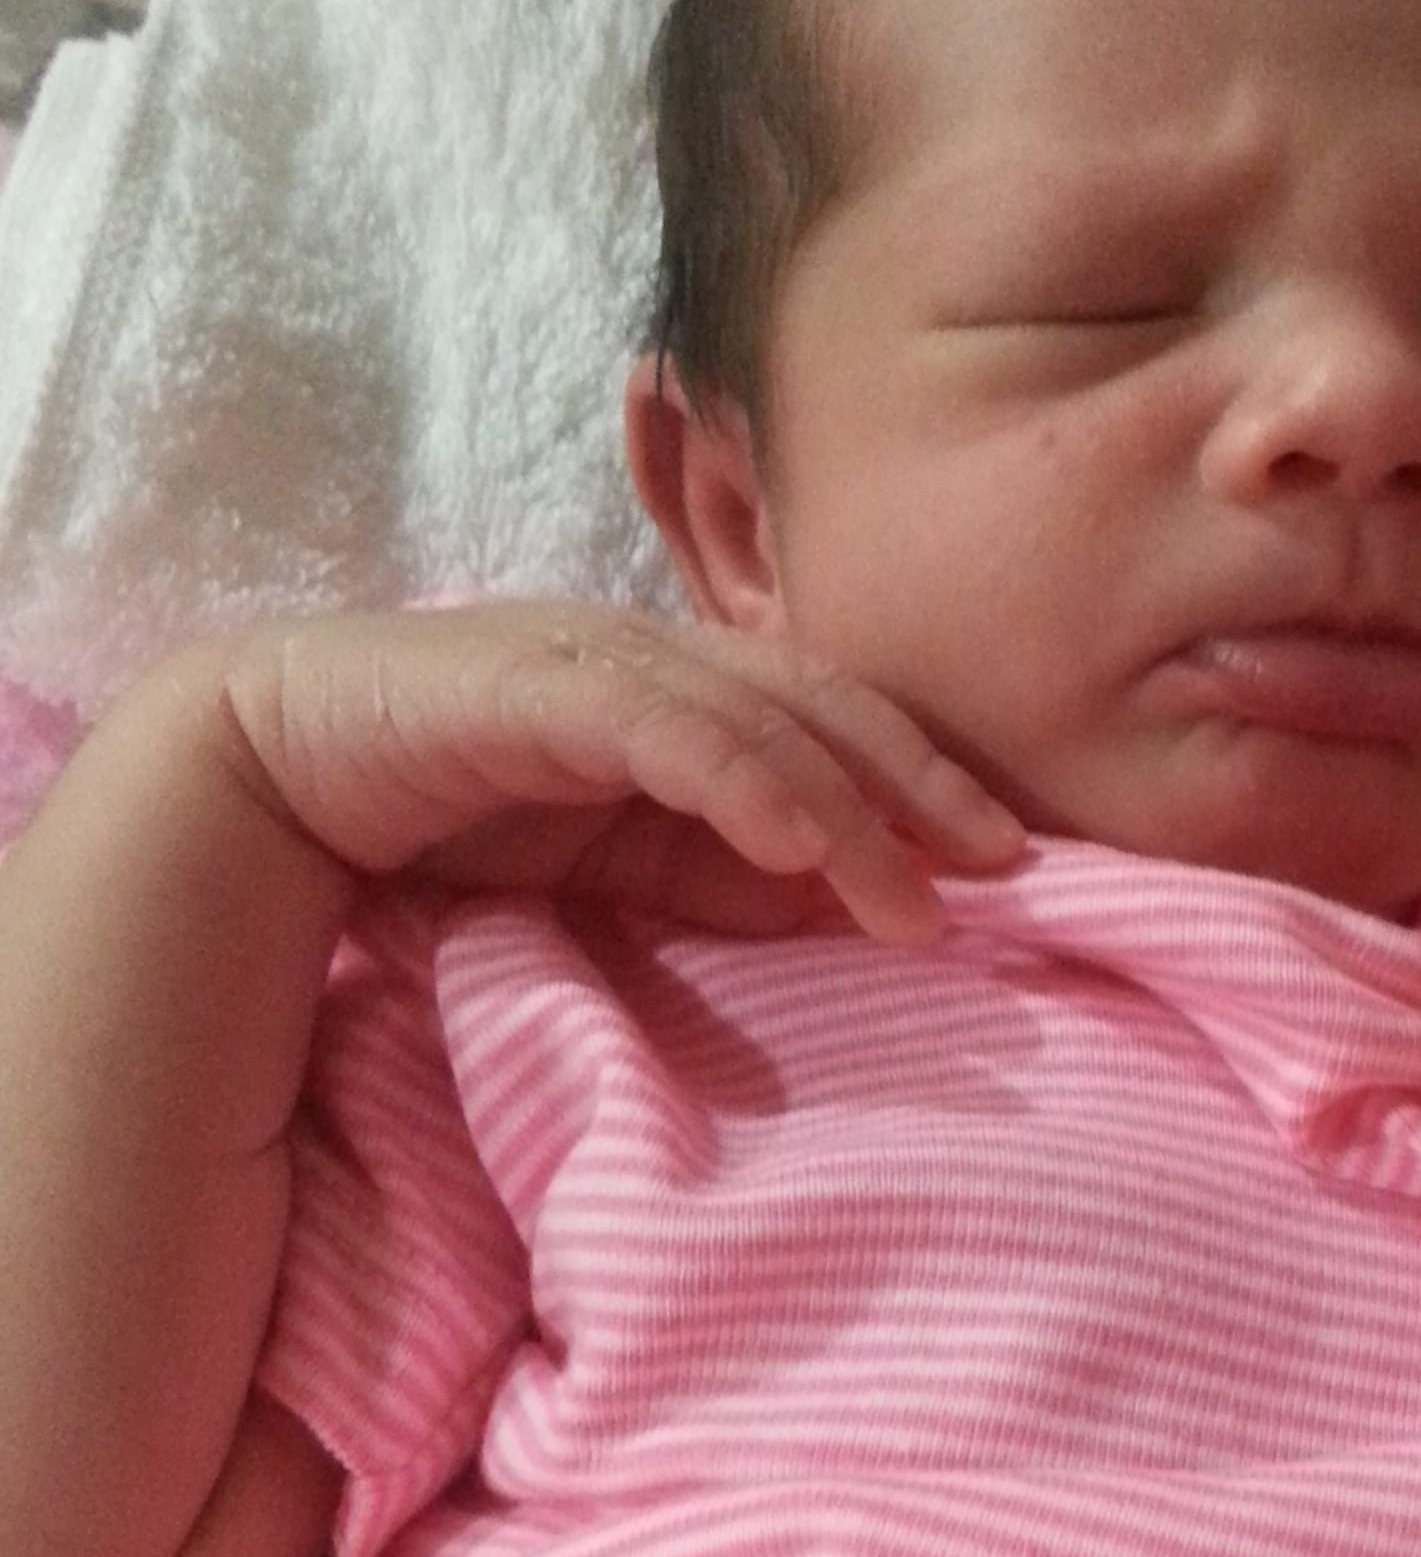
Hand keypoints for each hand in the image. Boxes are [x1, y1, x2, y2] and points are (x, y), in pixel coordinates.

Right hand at [201, 599, 1025, 942]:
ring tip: (921, 900)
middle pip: (824, 706)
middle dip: (924, 785)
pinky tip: (802, 843)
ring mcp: (595, 659)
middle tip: (1011, 864)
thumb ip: (722, 874)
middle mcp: (654, 655)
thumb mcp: (620, 866)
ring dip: (851, 812)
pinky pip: (662, 730)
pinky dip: (742, 785)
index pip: (835, 722)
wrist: (273, 769)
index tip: (1009, 861)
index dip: (926, 781)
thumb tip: (842, 901)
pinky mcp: (532, 683)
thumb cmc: (453, 813)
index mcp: (684, 687)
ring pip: (757, 720)